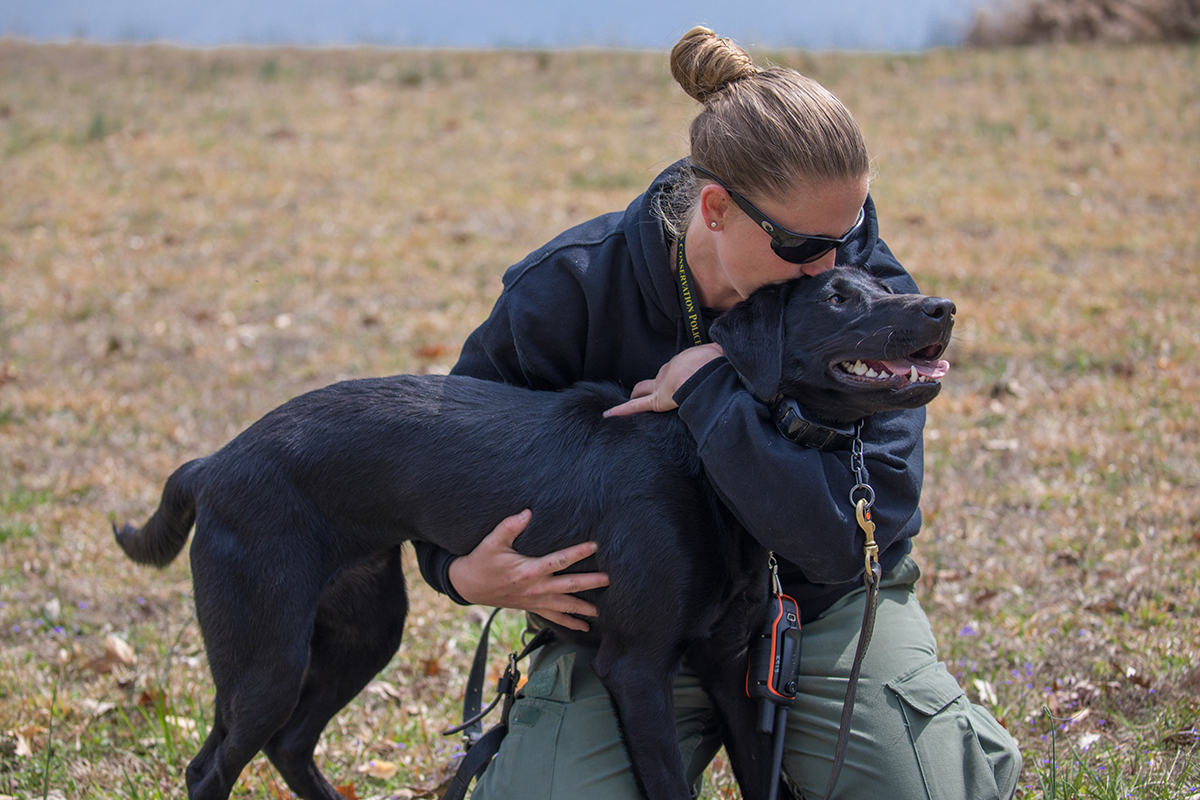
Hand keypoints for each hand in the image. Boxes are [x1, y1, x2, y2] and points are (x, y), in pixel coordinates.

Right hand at [447, 509, 610, 631]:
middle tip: (610, 580)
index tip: (595, 545)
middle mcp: (535, 588)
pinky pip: (554, 618)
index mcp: (528, 570)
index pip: (559, 560)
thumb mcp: (492, 541)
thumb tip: (527, 512)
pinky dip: (570, 623)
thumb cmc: (481, 561)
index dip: (578, 552)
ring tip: (604, 611)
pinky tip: (585, 627)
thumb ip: (509, 526)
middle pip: (568, 586)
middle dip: (590, 583)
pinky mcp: (532, 607)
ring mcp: (535, 600)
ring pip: (565, 605)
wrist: (469, 585)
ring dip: (584, 608)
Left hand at [604, 343, 723, 416]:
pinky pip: (636, 406)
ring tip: (628, 402)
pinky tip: (609, 413)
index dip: (674, 375)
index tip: (677, 378)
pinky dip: (622, 409)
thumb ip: (725, 361)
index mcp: (686, 364)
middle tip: (649, 388)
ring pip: (644, 391)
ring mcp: (662, 386)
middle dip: (653, 383)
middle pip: (657, 378)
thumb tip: (739, 362)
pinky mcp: (657, 401)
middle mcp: (671, 373)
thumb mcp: (722, 358)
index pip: (676, 370)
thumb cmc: (718, 363)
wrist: (709, 370)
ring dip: (638, 395)